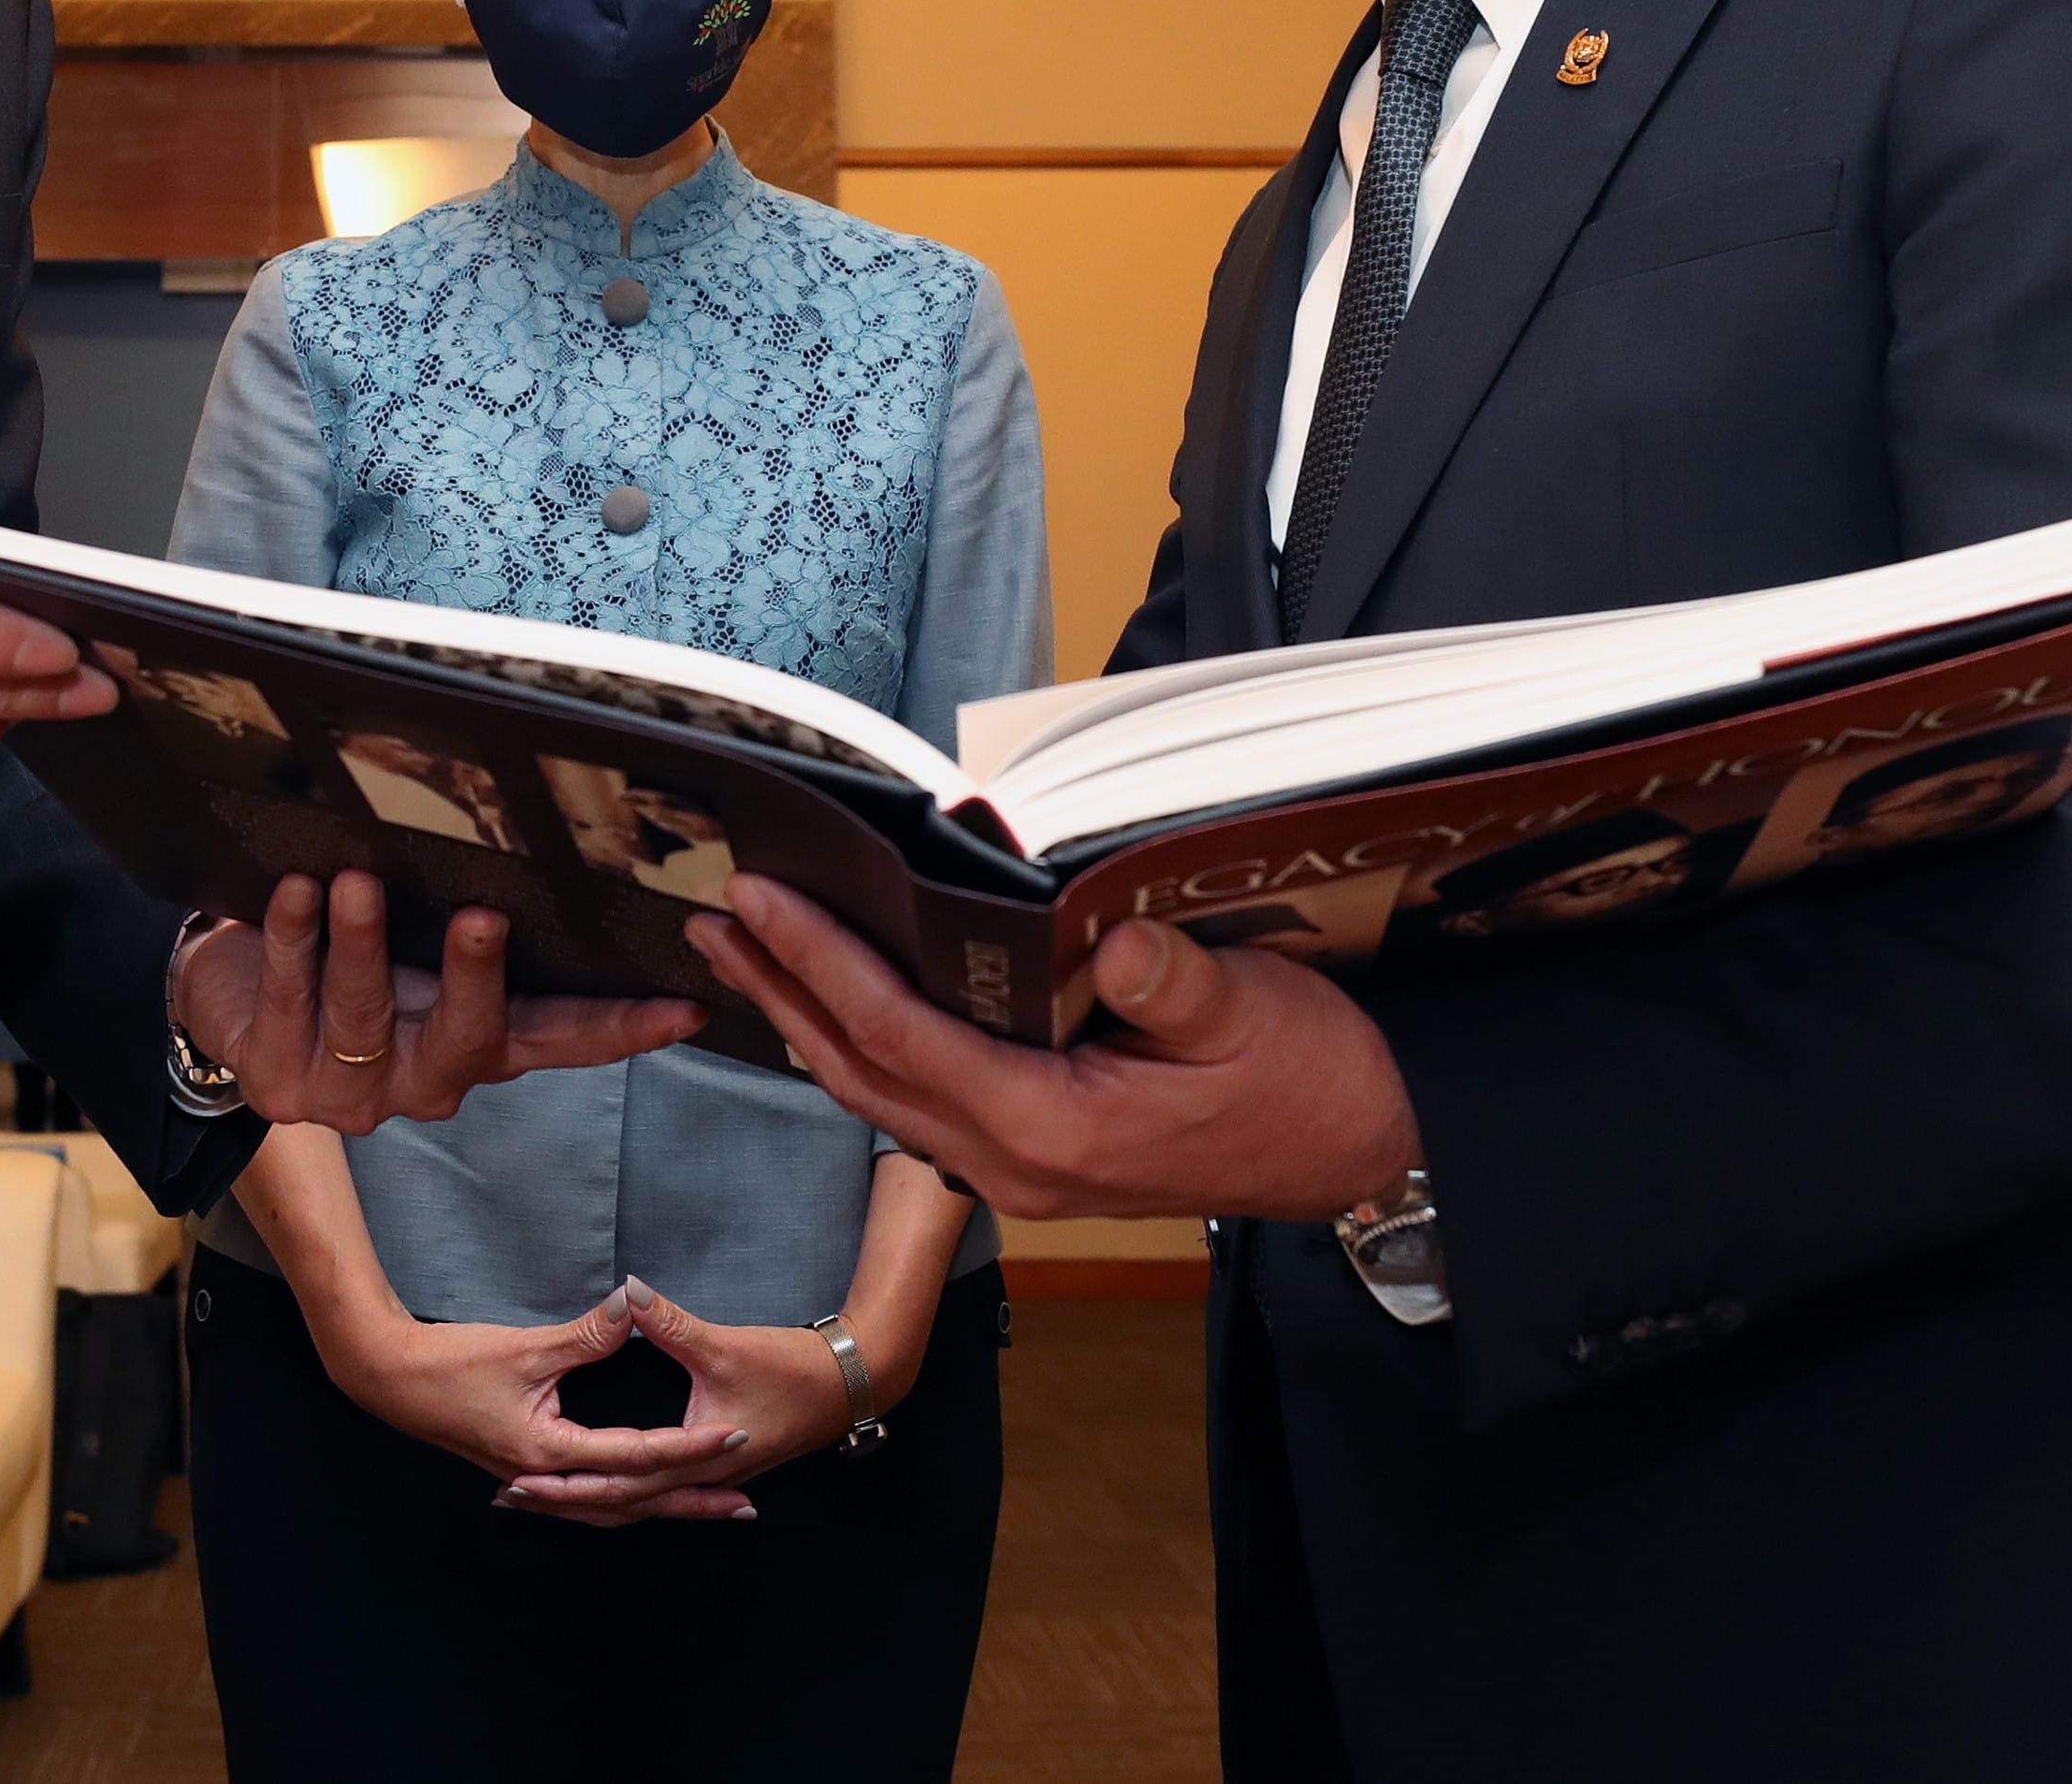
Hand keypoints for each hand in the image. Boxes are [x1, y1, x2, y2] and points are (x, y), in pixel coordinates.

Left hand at [176, 871, 703, 1134]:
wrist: (229, 993)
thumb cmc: (344, 952)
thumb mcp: (417, 942)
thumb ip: (475, 924)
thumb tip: (537, 845)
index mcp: (477, 1045)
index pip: (564, 1040)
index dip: (623, 1029)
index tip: (683, 1007)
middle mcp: (424, 1080)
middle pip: (468, 1039)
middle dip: (474, 978)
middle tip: (482, 915)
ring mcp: (350, 1092)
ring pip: (366, 1018)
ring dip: (362, 944)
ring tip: (357, 881)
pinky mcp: (278, 1080)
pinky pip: (290, 1002)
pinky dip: (294, 940)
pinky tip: (297, 892)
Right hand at [305, 1289, 743, 1523]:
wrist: (390, 1379)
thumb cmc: (451, 1364)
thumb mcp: (525, 1347)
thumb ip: (586, 1334)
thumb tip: (633, 1308)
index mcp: (550, 1452)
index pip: (638, 1456)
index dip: (690, 1447)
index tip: (734, 1436)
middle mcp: (546, 1480)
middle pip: (634, 1502)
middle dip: (692, 1502)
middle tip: (745, 1505)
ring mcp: (533, 1482)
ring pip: (610, 1509)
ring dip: (661, 1507)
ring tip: (708, 1507)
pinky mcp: (525, 1473)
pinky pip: (586, 1501)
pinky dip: (621, 1502)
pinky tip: (638, 1498)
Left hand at [496, 1281, 914, 1524]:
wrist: (849, 1385)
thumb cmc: (791, 1368)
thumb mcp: (722, 1345)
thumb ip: (667, 1322)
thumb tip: (625, 1291)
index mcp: (694, 1454)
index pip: (617, 1478)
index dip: (565, 1478)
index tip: (517, 1476)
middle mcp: (698, 1477)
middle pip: (619, 1502)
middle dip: (564, 1501)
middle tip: (508, 1498)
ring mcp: (710, 1477)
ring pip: (638, 1501)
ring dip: (590, 1500)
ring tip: (538, 1497)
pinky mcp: (717, 1466)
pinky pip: (657, 1489)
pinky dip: (623, 1491)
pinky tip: (605, 1483)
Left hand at [690, 876, 1419, 1221]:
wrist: (1364, 1156)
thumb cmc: (1311, 1079)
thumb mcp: (1252, 1016)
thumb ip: (1170, 983)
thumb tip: (1103, 939)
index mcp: (1053, 1128)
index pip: (904, 1036)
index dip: (825, 964)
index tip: (762, 900)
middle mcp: (1013, 1163)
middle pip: (864, 1071)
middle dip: (781, 990)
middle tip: (707, 917)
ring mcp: (1017, 1171)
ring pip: (878, 1094)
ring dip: (804, 1019)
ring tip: (740, 952)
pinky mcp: (1033, 1158)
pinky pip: (916, 1102)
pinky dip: (858, 1047)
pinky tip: (830, 1008)